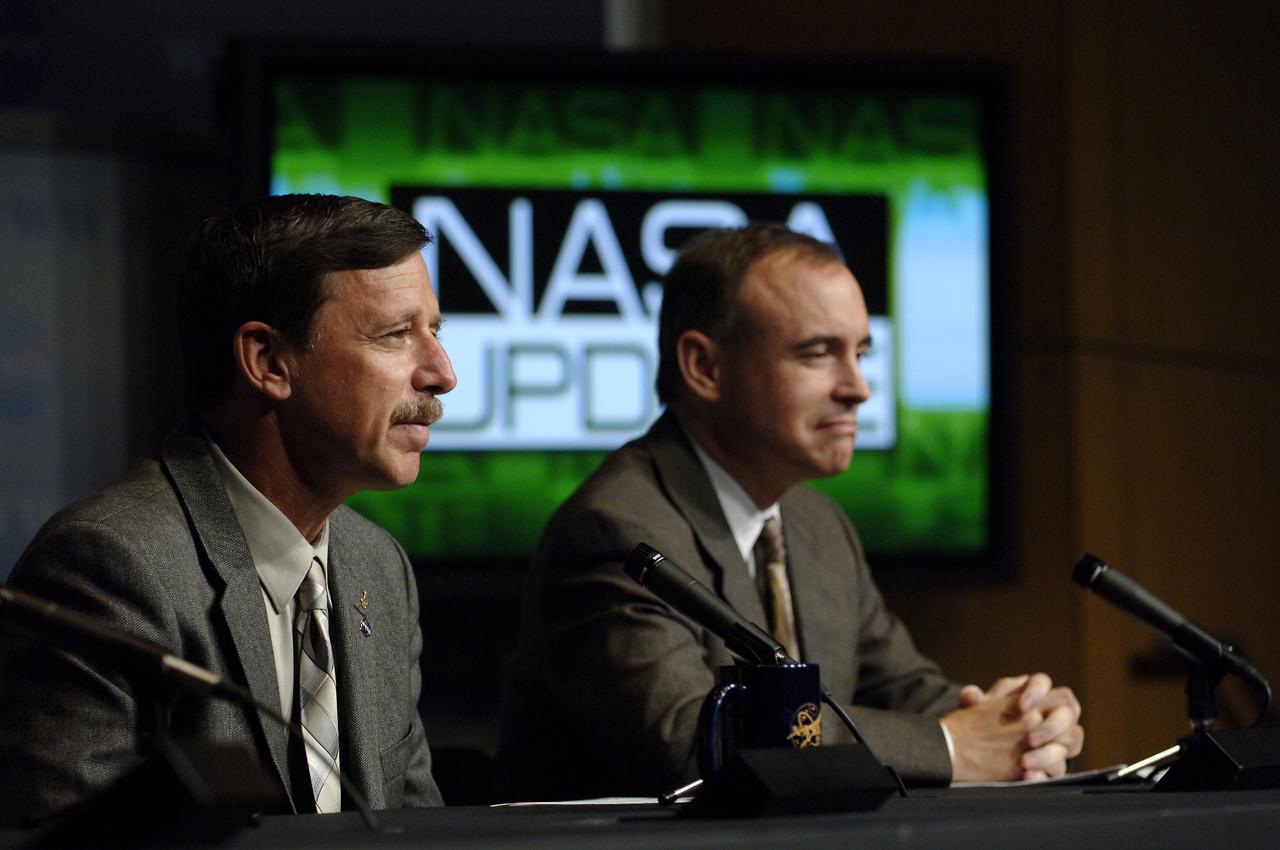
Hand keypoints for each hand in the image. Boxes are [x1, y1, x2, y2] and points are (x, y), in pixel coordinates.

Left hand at [950, 673, 1083, 781]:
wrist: (985, 748)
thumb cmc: (986, 721)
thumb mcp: (976, 711)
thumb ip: (972, 700)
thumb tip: (971, 695)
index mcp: (1034, 693)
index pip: (1043, 682)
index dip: (1037, 692)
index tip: (1022, 706)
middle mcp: (1053, 713)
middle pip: (1068, 712)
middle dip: (1052, 725)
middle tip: (1031, 738)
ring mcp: (1059, 737)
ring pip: (1072, 740)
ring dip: (1050, 753)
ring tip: (1025, 762)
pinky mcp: (1056, 762)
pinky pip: (1061, 767)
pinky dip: (1045, 773)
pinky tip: (1028, 777)